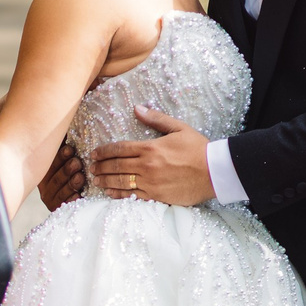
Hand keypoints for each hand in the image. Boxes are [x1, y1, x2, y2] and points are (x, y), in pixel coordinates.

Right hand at [38, 138, 85, 205]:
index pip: (50, 163)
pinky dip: (72, 200)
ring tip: (80, 177)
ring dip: (71, 184)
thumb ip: (66, 144)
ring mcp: (50, 198)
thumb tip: (69, 124)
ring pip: (60, 191)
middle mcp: (44, 185)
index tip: (70, 149)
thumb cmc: (71, 170)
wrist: (75, 197)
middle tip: (77, 163)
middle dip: (66, 169)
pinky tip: (79, 195)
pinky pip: (65, 205)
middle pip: (55, 178)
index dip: (60, 156)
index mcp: (44, 170)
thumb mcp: (68, 157)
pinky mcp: (57, 209)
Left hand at [86, 108, 212, 204]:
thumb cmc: (198, 148)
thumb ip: (156, 119)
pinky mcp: (156, 196)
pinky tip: (111, 194)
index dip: (104, 151)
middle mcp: (147, 166)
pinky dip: (119, 195)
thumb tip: (137, 108)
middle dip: (101, 167)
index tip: (94, 153)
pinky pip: (133, 196)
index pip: (120, 148)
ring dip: (106, 181)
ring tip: (96, 180)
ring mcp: (150, 183)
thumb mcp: (179, 128)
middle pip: (116, 166)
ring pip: (121, 182)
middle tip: (91, 168)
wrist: (214, 172)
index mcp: (150, 148)